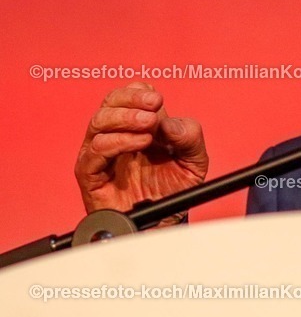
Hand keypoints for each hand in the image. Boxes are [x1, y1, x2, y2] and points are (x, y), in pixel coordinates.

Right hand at [75, 83, 208, 226]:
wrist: (166, 223)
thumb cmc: (175, 191)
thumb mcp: (194, 161)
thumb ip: (190, 137)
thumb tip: (171, 123)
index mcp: (140, 126)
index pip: (130, 95)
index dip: (141, 93)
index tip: (158, 101)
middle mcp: (118, 136)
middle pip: (111, 102)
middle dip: (131, 99)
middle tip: (153, 108)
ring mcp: (102, 154)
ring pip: (99, 121)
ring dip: (124, 118)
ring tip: (148, 127)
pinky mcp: (91, 174)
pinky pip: (94, 151)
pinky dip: (116, 142)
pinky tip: (139, 143)